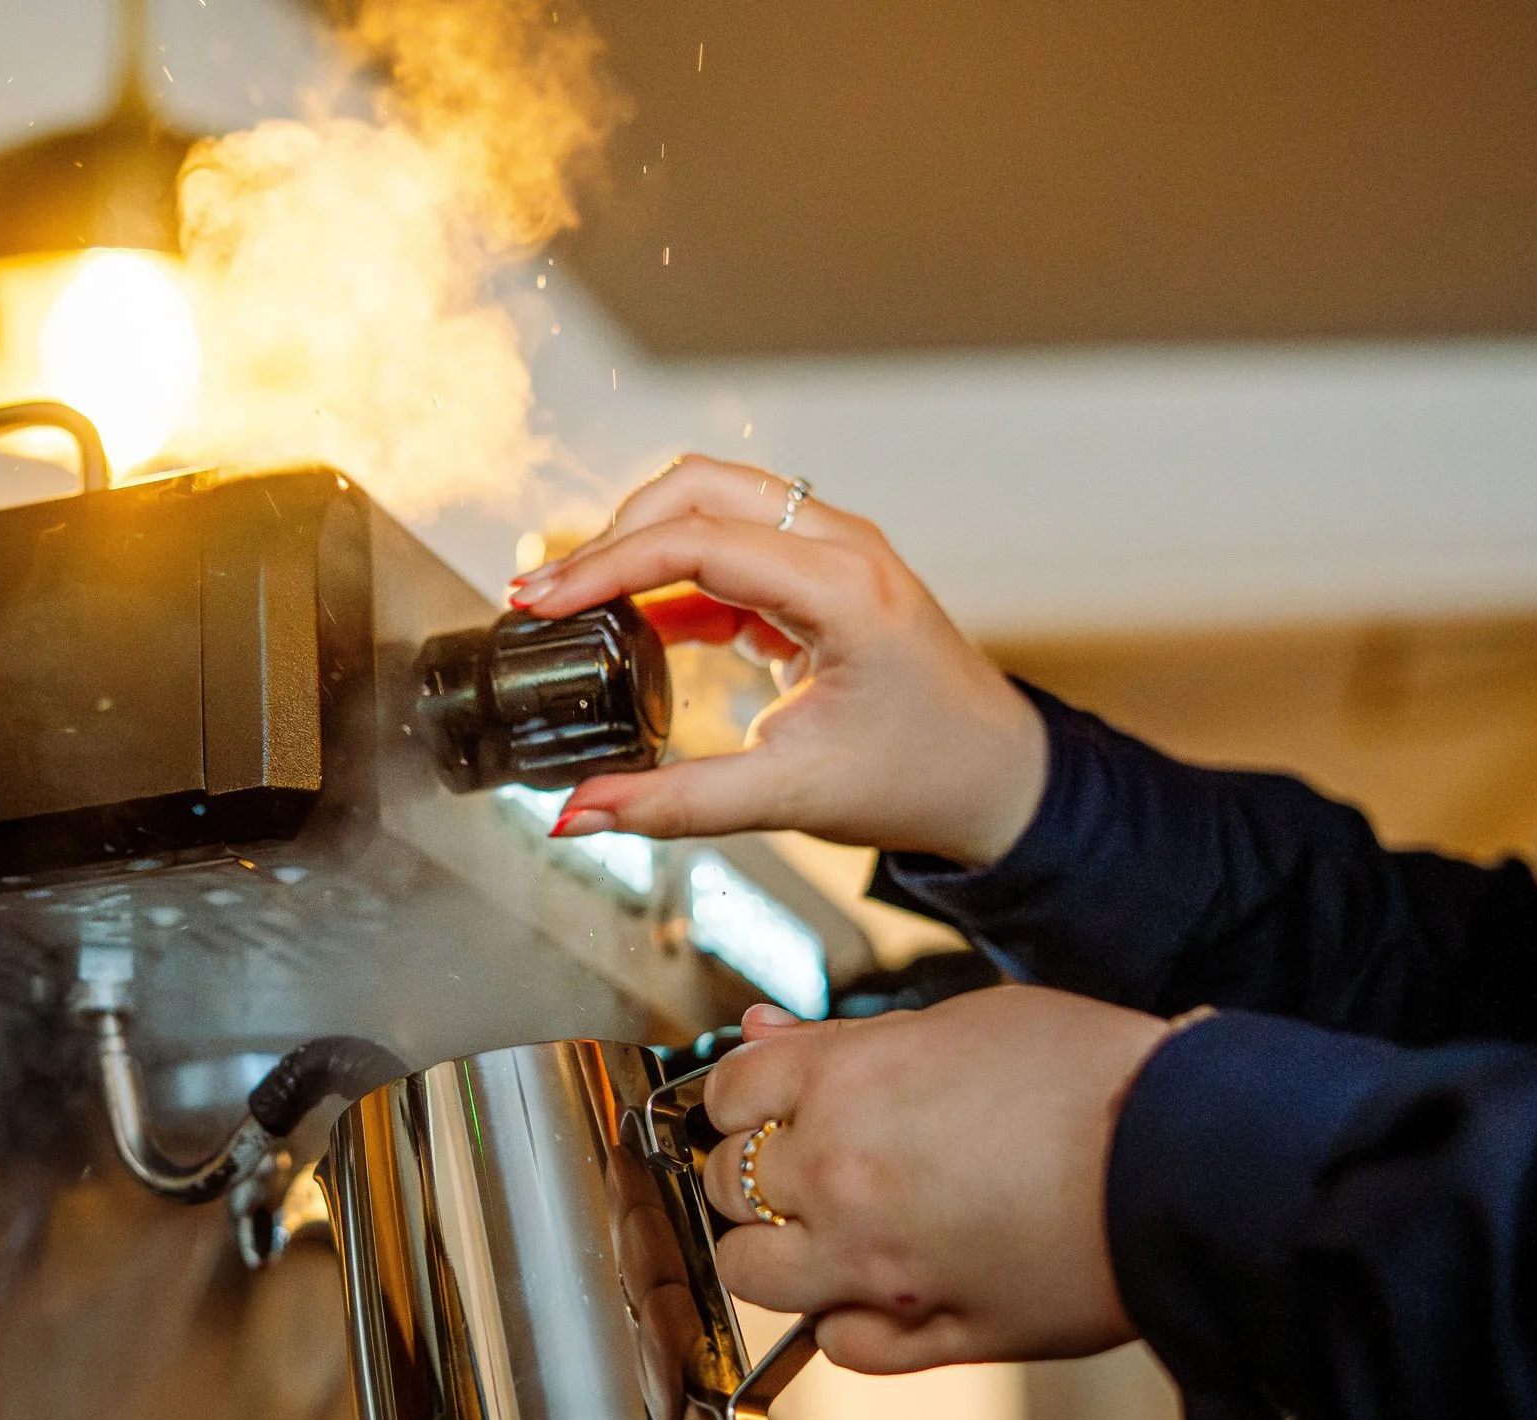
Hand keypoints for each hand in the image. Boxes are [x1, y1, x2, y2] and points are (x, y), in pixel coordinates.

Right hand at [509, 455, 1045, 867]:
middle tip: (547, 597)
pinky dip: (672, 574)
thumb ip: (675, 804)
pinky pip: (730, 544)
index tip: (543, 603)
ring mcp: (833, 550)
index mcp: (844, 589)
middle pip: (698, 487)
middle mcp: (842, 547)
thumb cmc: (918, 779)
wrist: (994, 778)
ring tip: (575, 604)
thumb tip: (576, 815)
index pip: (699, 541)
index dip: (606, 565)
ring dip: (640, 543)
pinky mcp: (818, 572)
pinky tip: (630, 625)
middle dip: (613, 535)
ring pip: (712, 501)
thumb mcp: (790, 797)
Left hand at [698, 991, 1170, 1373]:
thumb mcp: (961, 1020)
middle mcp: (841, 1174)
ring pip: (753, 1274)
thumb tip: (765, 1036)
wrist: (1189, 1159)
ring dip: (778, 1251)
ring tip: (828, 1229)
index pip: (727, 1092)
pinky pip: (838, 1344)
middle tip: (802, 1162)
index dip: (744, 1096)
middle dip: (753, 1170)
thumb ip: (849, 1038)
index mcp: (845, 1082)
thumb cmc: (1094, 1076)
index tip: (762, 1104)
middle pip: (726, 1183)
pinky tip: (882, 1288)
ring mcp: (877, 1264)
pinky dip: (846, 1321)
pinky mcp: (929, 1333)